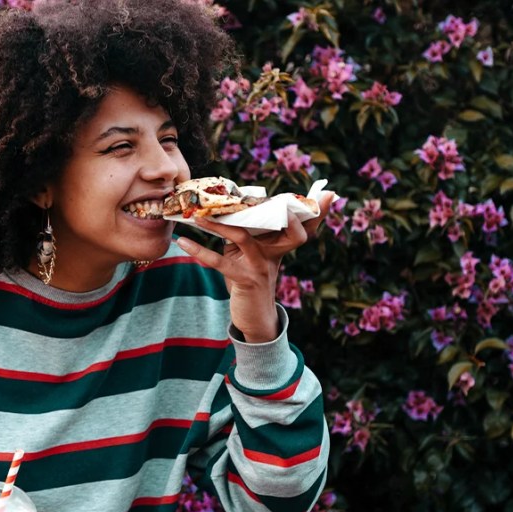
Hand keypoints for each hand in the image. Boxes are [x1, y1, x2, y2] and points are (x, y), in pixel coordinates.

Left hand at [176, 190, 335, 342]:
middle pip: (285, 227)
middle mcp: (275, 253)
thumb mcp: (252, 254)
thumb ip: (246, 232)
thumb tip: (228, 207)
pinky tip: (182, 241)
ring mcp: (261, 266)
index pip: (302, 224)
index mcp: (280, 245)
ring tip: (197, 214)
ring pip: (243, 236)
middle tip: (261, 193)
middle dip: (282, 209)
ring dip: (217, 223)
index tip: (330, 193)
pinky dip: (198, 250)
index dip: (317, 211)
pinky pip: (219, 262)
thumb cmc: (249, 280)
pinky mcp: (245, 279)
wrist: (254, 317)